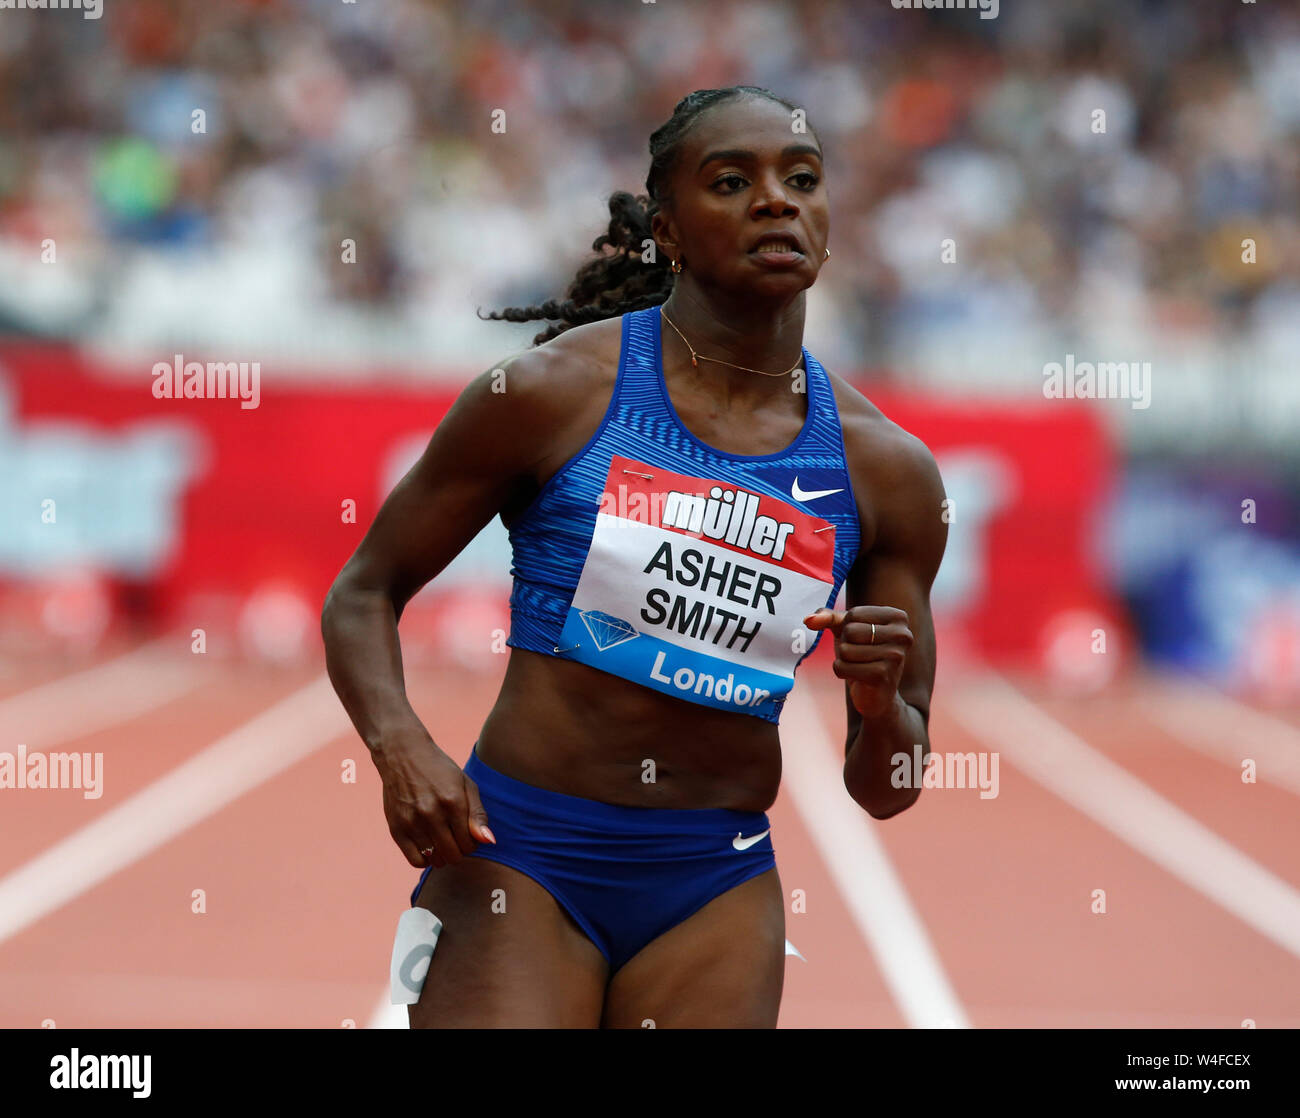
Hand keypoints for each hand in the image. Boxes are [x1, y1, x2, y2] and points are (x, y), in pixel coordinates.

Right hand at [371, 728, 494, 868]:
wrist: (402, 754)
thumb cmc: (439, 769)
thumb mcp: (465, 784)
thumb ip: (478, 814)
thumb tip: (488, 841)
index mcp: (453, 801)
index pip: (470, 843)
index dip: (473, 843)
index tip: (468, 833)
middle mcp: (432, 813)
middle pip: (454, 855)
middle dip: (459, 850)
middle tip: (455, 837)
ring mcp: (412, 822)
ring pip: (436, 860)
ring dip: (443, 855)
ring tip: (442, 840)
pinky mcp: (396, 828)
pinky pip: (415, 861)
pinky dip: (425, 859)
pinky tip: (428, 846)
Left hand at [804, 605, 912, 717]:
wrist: (876, 694)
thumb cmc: (863, 654)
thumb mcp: (846, 629)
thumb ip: (828, 617)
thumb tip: (808, 619)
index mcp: (898, 618)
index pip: (854, 614)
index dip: (847, 627)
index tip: (863, 639)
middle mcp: (903, 635)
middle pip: (850, 631)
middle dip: (846, 644)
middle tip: (860, 655)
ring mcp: (895, 656)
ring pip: (845, 650)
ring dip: (844, 659)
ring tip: (860, 665)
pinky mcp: (883, 676)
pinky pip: (842, 667)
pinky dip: (841, 672)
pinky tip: (856, 677)